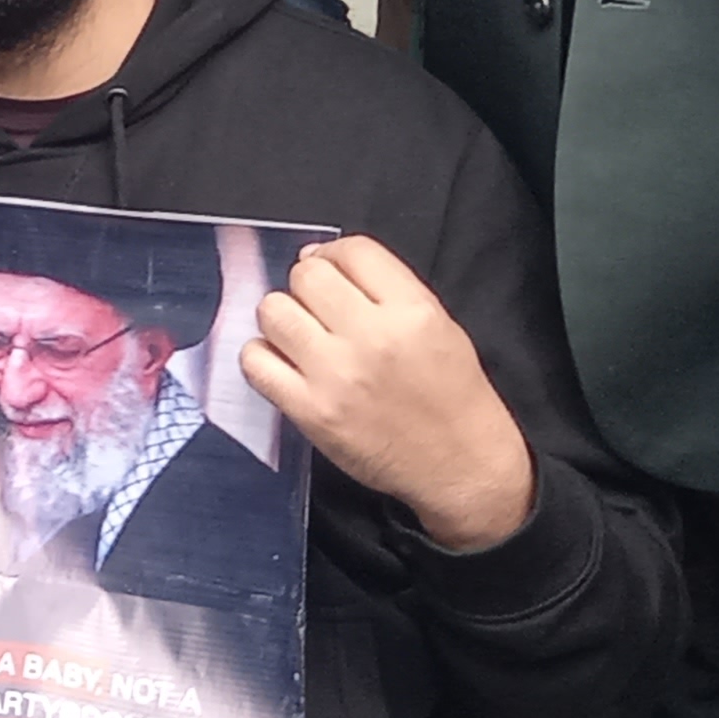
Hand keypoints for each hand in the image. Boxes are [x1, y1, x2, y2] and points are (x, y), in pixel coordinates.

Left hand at [236, 234, 534, 552]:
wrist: (463, 467)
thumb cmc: (452, 396)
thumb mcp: (440, 326)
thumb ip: (384, 288)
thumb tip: (315, 258)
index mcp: (414, 312)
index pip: (353, 250)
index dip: (333, 254)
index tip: (331, 273)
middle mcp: (373, 338)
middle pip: (306, 275)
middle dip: (307, 286)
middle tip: (318, 310)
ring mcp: (337, 375)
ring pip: (273, 311)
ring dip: (281, 318)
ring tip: (301, 336)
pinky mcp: (311, 411)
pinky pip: (255, 362)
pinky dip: (261, 357)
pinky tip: (283, 364)